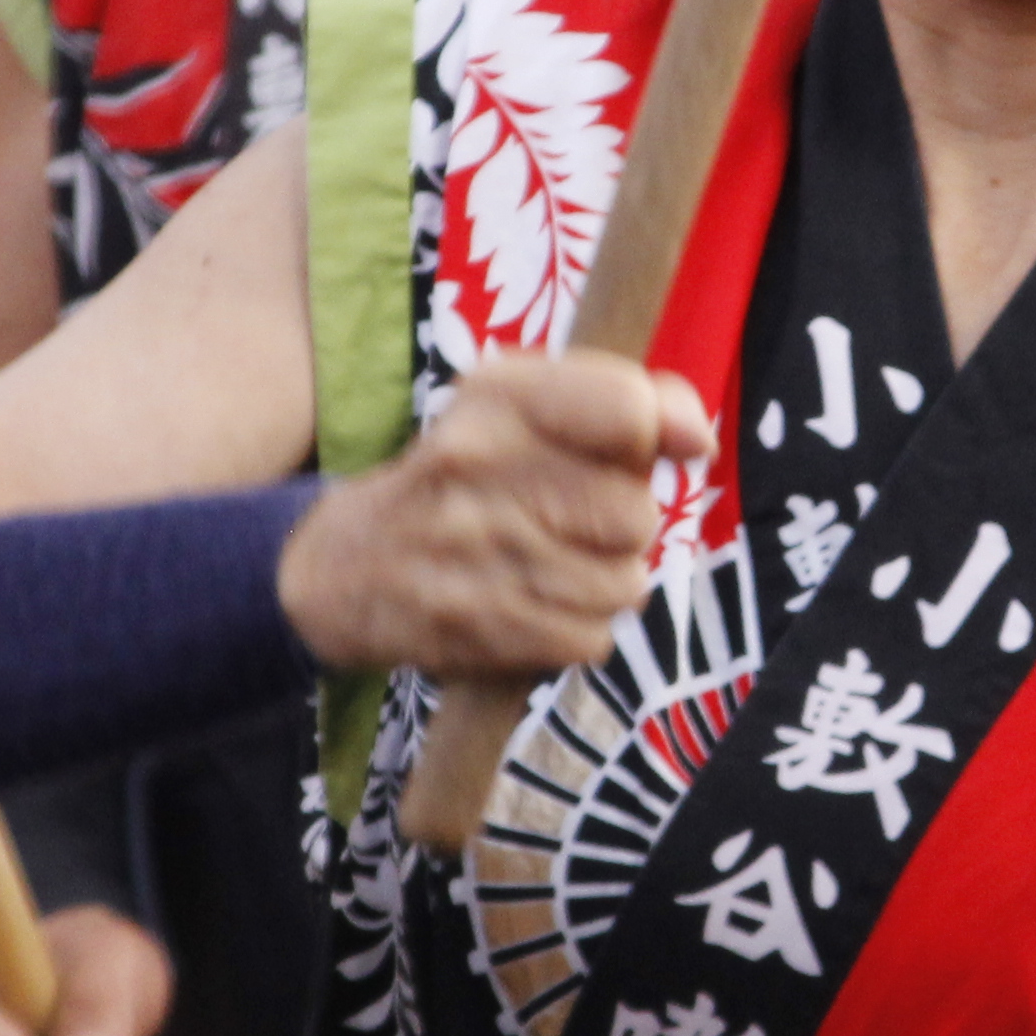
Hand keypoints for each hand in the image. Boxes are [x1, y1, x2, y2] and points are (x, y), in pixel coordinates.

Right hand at [277, 349, 711, 678]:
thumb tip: (698, 439)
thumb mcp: (518, 409)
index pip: (628, 410)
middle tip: (573, 521)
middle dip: (623, 527)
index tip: (664, 450)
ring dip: (604, 586)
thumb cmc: (459, 480)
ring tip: (552, 568)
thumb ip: (622, 404)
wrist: (337, 568)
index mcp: (496, 396)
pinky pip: (592, 639)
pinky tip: (535, 608)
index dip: (662, 435)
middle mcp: (479, 464)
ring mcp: (475, 549)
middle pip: (637, 513)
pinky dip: (577, 632)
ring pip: (623, 584)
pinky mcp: (474, 624)